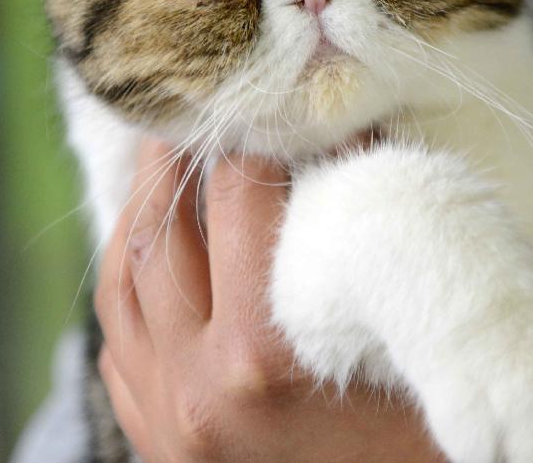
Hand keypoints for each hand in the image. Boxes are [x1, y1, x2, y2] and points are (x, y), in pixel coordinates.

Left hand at [95, 138, 444, 462]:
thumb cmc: (417, 452)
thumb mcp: (414, 351)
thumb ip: (381, 247)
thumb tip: (357, 146)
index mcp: (263, 356)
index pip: (243, 195)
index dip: (266, 133)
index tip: (281, 103)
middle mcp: (194, 384)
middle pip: (164, 225)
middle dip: (182, 151)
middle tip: (200, 103)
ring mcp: (160, 413)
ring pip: (122, 275)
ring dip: (142, 205)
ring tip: (165, 154)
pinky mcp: (152, 434)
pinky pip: (115, 332)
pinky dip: (127, 273)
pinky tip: (149, 245)